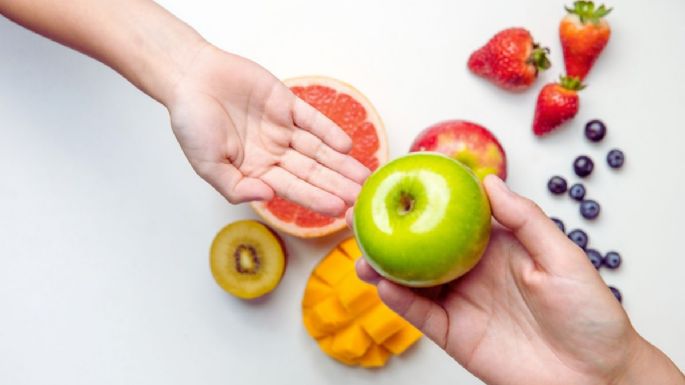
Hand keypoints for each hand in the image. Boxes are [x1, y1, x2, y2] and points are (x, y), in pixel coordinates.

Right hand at [166, 44, 368, 214]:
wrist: (189, 77)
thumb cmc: (191, 122)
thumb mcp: (206, 164)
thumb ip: (234, 187)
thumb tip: (266, 197)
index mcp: (256, 171)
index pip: (293, 189)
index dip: (316, 198)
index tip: (339, 209)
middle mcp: (273, 152)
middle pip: (312, 172)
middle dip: (337, 185)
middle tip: (362, 198)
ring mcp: (282, 128)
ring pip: (318, 149)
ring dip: (340, 163)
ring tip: (363, 176)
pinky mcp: (286, 103)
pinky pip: (312, 119)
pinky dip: (329, 131)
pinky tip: (346, 146)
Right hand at [356, 175, 683, 384]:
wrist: (595, 376)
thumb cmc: (590, 315)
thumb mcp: (563, 257)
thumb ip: (525, 220)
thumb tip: (490, 181)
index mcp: (495, 248)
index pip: (452, 219)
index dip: (424, 202)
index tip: (396, 184)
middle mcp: (472, 272)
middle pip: (422, 250)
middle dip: (391, 235)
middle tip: (363, 220)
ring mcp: (461, 303)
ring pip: (413, 282)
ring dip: (384, 270)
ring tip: (362, 257)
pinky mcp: (455, 335)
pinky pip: (421, 316)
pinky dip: (399, 302)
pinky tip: (384, 287)